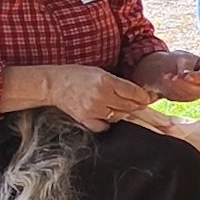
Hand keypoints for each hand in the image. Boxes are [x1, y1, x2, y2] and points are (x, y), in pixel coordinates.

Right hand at [35, 65, 154, 129]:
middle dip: (137, 106)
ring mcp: (93, 109)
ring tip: (117, 107)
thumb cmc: (77, 76)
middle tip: (138, 105)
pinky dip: (108, 123)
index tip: (147, 99)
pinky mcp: (85, 119)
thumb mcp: (100, 73)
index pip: (133, 92)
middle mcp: (101, 96)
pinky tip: (105, 116)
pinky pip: (105, 127)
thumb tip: (138, 95)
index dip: (143, 97)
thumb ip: (118, 83)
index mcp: (106, 81)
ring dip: (122, 113)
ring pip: (119, 117)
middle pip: (129, 107)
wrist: (53, 84)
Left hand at [137, 48, 199, 103]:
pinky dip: (170, 90)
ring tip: (166, 76)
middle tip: (170, 76)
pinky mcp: (185, 99)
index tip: (186, 77)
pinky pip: (178, 98)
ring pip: (186, 95)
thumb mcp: (184, 59)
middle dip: (182, 83)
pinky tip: (166, 81)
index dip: (197, 78)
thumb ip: (186, 66)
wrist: (170, 67)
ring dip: (174, 86)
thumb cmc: (181, 60)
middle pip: (197, 90)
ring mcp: (196, 95)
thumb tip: (184, 75)